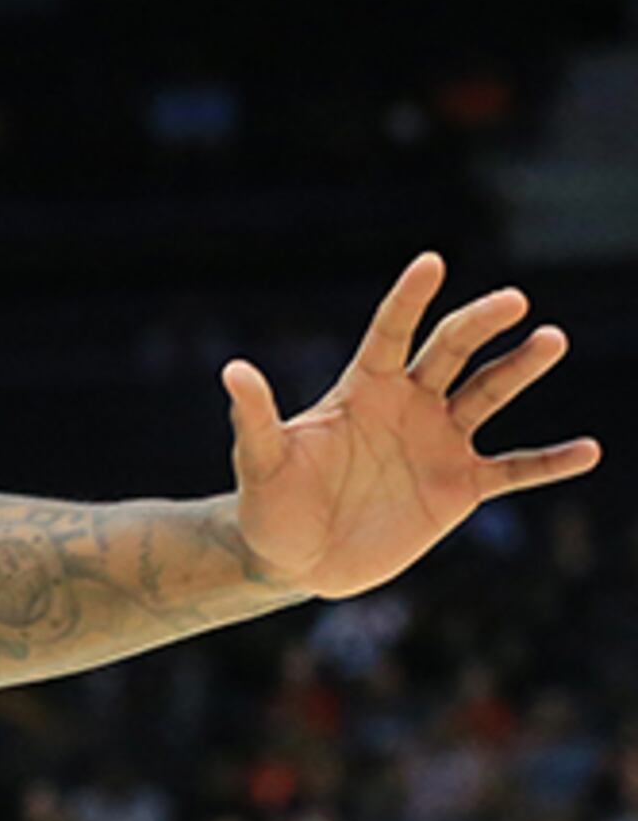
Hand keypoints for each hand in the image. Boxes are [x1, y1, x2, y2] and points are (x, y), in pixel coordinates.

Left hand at [225, 252, 600, 598]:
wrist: (294, 559)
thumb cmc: (269, 505)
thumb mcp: (259, 462)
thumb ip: (254, 417)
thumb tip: (232, 370)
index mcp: (364, 389)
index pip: (390, 332)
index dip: (408, 299)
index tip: (431, 261)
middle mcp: (410, 405)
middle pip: (453, 351)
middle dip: (481, 324)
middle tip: (513, 303)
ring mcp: (439, 442)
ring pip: (490, 394)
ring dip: (521, 367)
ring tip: (551, 339)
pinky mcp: (460, 487)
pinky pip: (515, 469)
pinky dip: (550, 462)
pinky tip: (589, 451)